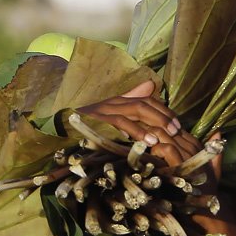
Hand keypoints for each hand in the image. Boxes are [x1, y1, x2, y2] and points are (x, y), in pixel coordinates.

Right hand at [80, 79, 198, 167]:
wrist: (57, 133)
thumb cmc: (85, 133)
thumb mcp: (111, 125)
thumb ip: (128, 116)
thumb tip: (149, 93)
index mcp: (117, 102)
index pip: (147, 100)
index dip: (164, 111)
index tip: (177, 125)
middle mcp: (112, 102)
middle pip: (145, 102)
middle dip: (164, 116)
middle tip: (177, 130)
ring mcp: (104, 109)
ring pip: (137, 108)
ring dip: (155, 122)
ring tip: (168, 136)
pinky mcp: (97, 120)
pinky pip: (121, 122)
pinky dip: (137, 131)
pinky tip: (149, 142)